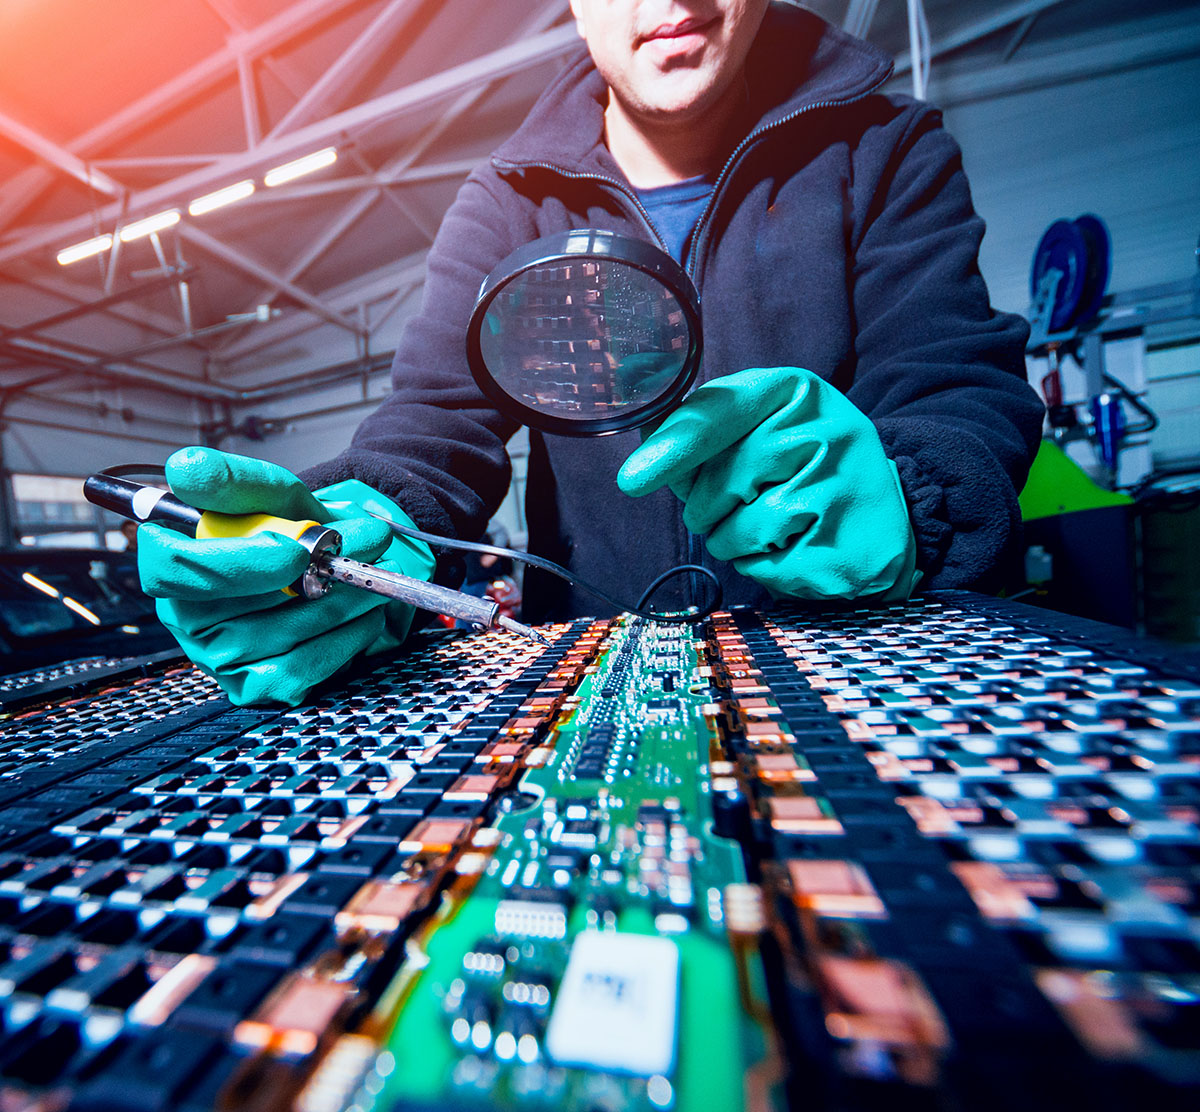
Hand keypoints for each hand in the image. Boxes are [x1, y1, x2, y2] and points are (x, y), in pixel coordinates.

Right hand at [138, 447, 433, 705]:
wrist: (337, 562)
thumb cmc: (296, 530)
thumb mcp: (275, 494)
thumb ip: (238, 481)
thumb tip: (189, 469)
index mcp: (173, 561)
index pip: (172, 567)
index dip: (234, 562)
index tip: (294, 550)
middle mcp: (185, 614)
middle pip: (229, 610)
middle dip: (305, 584)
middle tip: (354, 560)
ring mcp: (215, 655)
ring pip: (274, 638)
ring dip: (337, 607)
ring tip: (370, 580)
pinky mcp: (251, 684)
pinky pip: (297, 670)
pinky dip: (343, 641)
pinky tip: (363, 616)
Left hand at [617, 367, 917, 600]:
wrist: (885, 514)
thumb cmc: (802, 464)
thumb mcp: (765, 422)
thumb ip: (705, 428)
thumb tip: (643, 442)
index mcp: (797, 390)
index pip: (721, 413)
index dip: (674, 447)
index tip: (633, 480)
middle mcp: (825, 431)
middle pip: (720, 480)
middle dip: (706, 505)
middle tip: (729, 505)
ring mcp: (838, 492)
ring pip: (735, 529)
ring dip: (729, 539)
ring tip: (764, 525)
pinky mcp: (840, 549)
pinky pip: (761, 566)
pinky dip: (758, 564)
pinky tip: (788, 547)